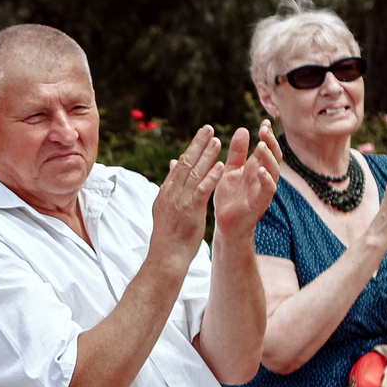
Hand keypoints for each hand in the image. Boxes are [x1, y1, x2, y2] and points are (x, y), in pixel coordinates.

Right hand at [147, 126, 226, 270]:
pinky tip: (221, 166)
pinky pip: (202, 189)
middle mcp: (171, 193)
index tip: (201, 136)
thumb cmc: (168, 237)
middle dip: (198, 145)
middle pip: (185, 163)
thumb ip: (171, 188)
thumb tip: (174, 167)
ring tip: (218, 141)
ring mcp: (180, 201)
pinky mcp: (190, 210)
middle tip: (209, 128)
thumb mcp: (165, 210)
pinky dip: (211, 176)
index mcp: (166, 193)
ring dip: (207, 156)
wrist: (165, 258)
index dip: (191, 150)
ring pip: (194, 173)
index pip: (179, 166)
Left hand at [210, 123, 281, 242]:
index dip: (267, 135)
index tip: (265, 121)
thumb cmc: (230, 197)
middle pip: (273, 156)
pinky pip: (268, 190)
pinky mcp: (260, 203)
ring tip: (262, 145)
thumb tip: (243, 129)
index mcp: (256, 168)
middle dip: (270, 142)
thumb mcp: (231, 170)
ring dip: (269, 158)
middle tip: (264, 129)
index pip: (266, 148)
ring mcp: (263, 190)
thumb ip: (237, 152)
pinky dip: (266, 180)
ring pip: (273, 171)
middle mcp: (263, 177)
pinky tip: (261, 171)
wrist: (225, 224)